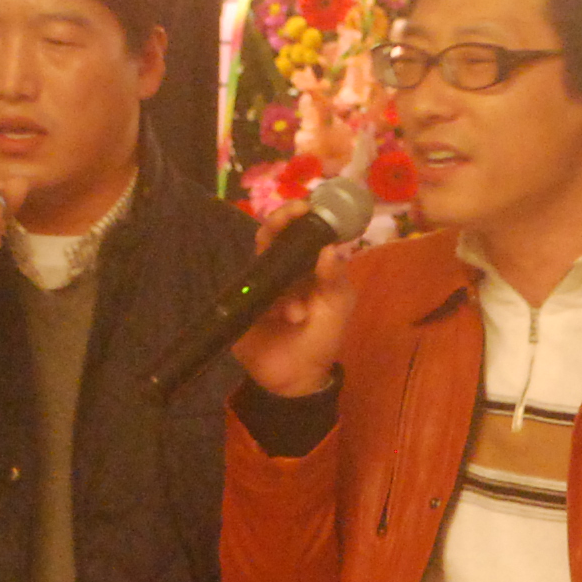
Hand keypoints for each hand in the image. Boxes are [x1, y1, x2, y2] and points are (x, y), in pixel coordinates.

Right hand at [229, 208, 354, 397]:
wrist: (294, 377)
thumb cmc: (322, 338)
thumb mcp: (336, 308)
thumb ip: (335, 279)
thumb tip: (330, 248)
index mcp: (312, 266)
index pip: (306, 230)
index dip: (304, 215)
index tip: (307, 204)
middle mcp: (287, 269)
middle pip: (278, 234)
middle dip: (282, 222)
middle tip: (292, 215)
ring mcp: (263, 282)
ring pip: (261, 256)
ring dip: (278, 272)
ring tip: (296, 313)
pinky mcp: (244, 299)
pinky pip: (247, 285)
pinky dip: (266, 301)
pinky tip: (282, 321)